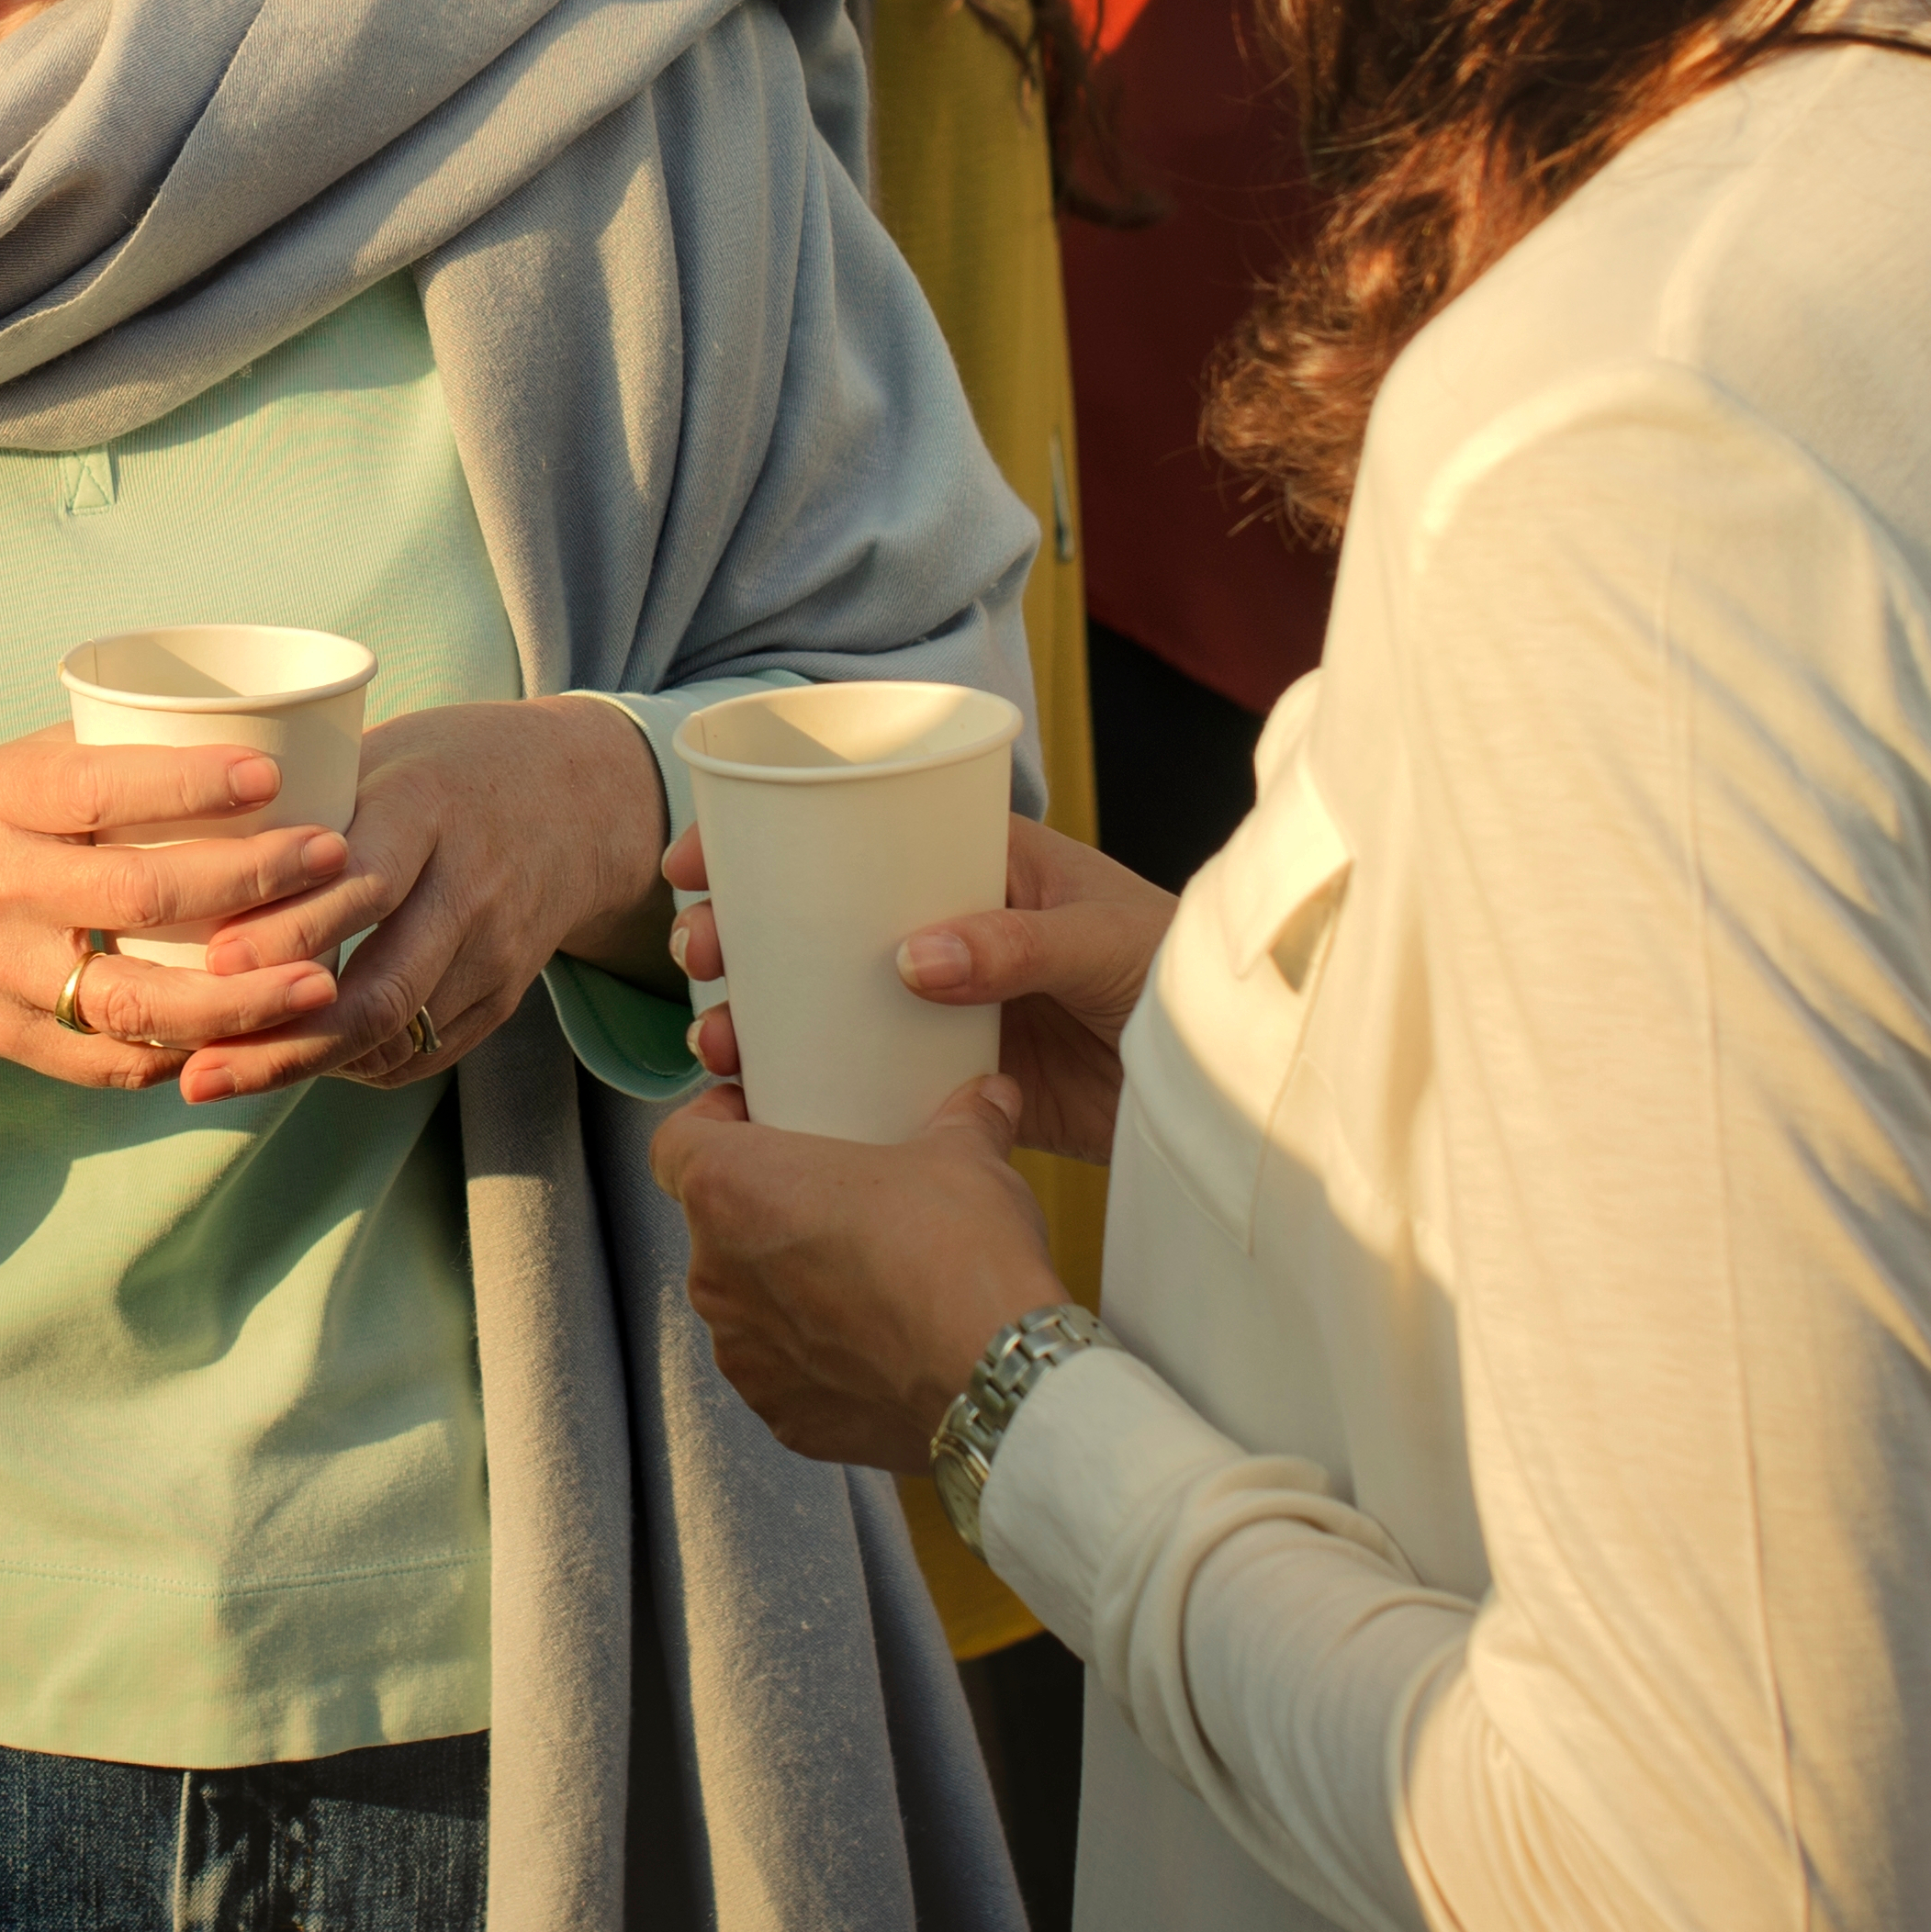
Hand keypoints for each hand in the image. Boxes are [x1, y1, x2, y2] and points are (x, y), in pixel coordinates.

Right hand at [0, 726, 358, 1119]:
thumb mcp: (2, 770)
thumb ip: (102, 757)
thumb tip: (243, 723)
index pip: (97, 790)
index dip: (187, 783)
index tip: (272, 772)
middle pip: (136, 896)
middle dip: (248, 879)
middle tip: (333, 857)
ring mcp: (4, 976)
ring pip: (134, 1001)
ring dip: (238, 998)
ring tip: (321, 979)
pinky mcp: (12, 1040)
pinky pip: (111, 1062)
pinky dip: (187, 1053)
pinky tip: (253, 1035)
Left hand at [200, 696, 673, 1109]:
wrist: (582, 798)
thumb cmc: (445, 766)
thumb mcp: (379, 754)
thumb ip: (298, 803)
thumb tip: (180, 852)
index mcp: (428, 807)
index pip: (363, 883)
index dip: (289, 930)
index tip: (213, 962)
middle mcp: (472, 885)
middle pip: (382, 989)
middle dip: (283, 1042)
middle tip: (198, 1070)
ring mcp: (497, 950)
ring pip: (397, 1036)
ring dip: (305, 1064)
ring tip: (221, 1074)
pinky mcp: (506, 994)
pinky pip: (422, 1054)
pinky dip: (352, 1066)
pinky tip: (293, 1060)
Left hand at [651, 1073, 1065, 1469]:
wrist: (999, 1375)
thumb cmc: (959, 1251)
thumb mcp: (965, 1157)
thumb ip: (964, 1116)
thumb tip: (991, 1094)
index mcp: (729, 1192)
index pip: (674, 1146)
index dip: (712, 1129)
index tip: (761, 1124)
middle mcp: (715, 1278)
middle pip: (718, 1229)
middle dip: (768, 1216)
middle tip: (838, 1206)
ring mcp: (744, 1358)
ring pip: (751, 1307)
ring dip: (791, 1293)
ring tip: (865, 1282)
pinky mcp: (782, 1419)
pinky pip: (788, 1375)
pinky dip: (820, 1363)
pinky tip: (880, 1348)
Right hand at [674, 811, 1163, 1164]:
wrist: (1234, 1086)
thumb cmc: (1183, 976)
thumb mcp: (1104, 939)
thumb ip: (1015, 944)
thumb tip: (908, 959)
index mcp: (982, 864)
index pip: (858, 829)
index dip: (770, 836)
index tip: (696, 857)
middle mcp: (952, 929)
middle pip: (823, 919)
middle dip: (746, 933)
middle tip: (700, 953)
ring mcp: (950, 1008)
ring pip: (832, 1002)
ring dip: (763, 1015)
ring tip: (718, 1040)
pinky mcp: (959, 1082)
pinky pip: (870, 1079)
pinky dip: (814, 1088)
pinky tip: (764, 1102)